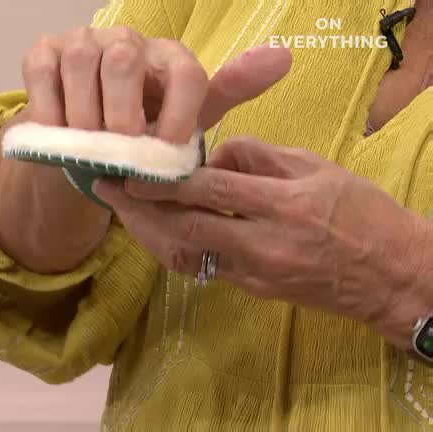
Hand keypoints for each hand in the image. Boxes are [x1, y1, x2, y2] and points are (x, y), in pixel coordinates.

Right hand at [0, 26, 292, 272]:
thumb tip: (284, 56)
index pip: (185, 73)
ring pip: (81, 62)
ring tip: (90, 145)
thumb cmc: (145, 129)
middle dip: (123, 112)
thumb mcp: (188, 118)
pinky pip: (41, 71)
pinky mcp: (44, 54)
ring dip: (85, 112)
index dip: (181, 113)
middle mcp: (127, 41)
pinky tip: (58, 131)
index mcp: (170, 57)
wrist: (92, 138)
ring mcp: (82, 44)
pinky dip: (49, 105)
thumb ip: (230, 91)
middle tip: (123, 148)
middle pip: (124, 60)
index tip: (171, 148)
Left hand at [92, 137, 432, 348]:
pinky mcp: (252, 290)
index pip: (212, 192)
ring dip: (147, 233)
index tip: (130, 173)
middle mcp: (265, 245)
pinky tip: (152, 231)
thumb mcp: (318, 168)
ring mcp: (255, 274)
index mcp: (286, 206)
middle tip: (107, 190)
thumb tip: (213, 154)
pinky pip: (200, 266)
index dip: (165, 184)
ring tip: (121, 210)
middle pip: (186, 229)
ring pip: (185, 255)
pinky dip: (171, 248)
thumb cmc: (362, 214)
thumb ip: (260, 157)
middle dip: (140, 211)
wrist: (390, 277)